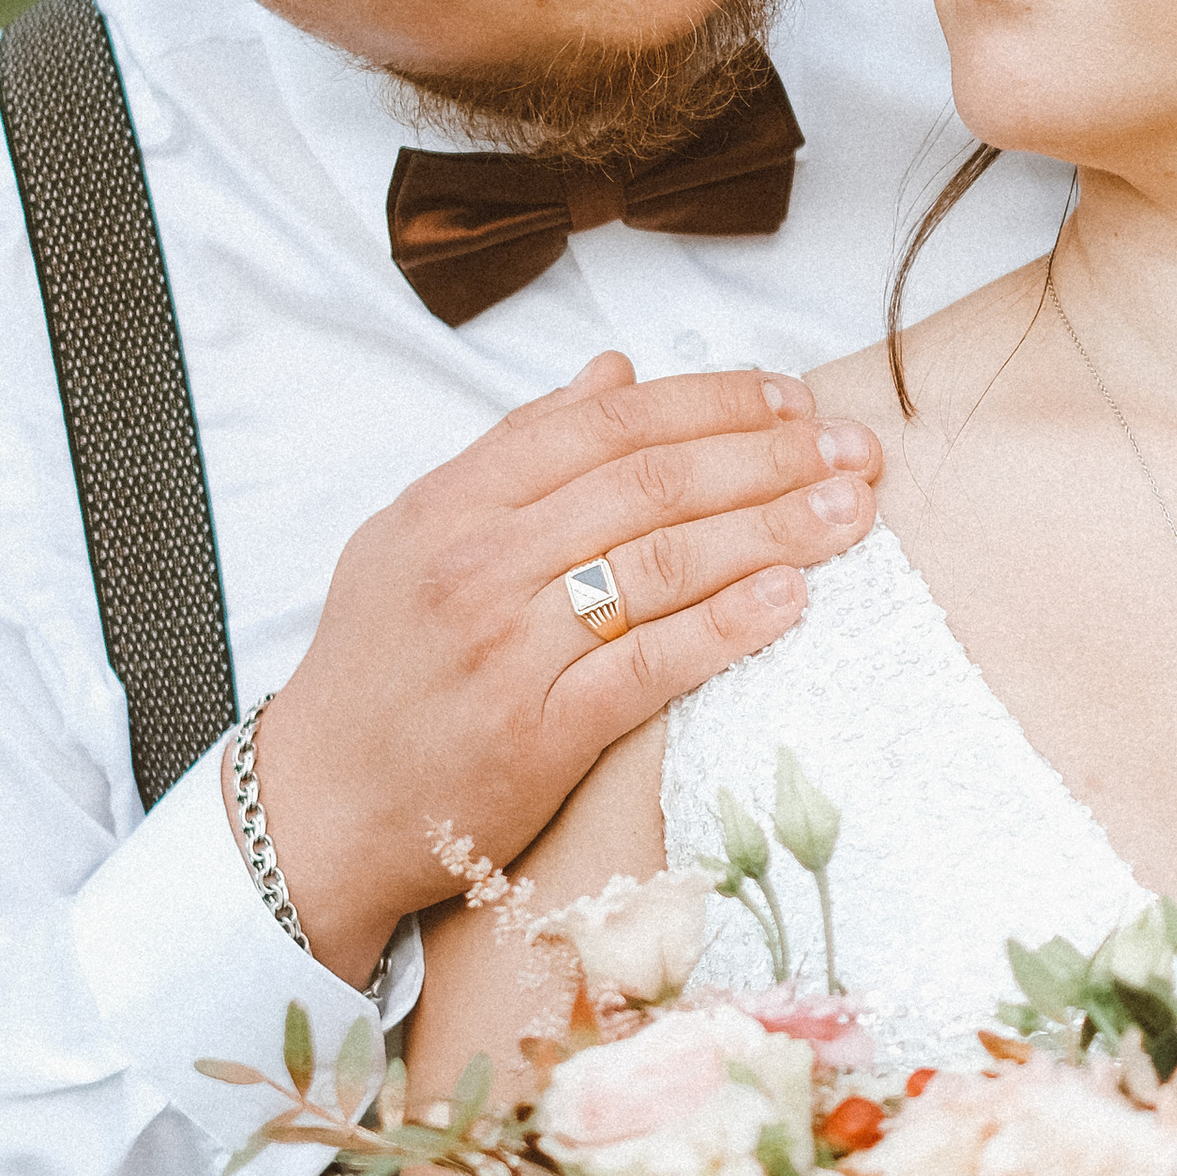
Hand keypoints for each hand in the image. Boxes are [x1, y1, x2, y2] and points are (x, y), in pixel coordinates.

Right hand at [256, 354, 878, 978]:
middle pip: (651, 485)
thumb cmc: (380, 667)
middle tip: (854, 451)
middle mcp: (479, 563)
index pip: (606, 425)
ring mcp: (509, 647)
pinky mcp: (539, 733)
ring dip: (772, 531)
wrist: (323, 803)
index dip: (712, 403)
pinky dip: (727, 626)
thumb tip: (613, 372)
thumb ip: (519, 449)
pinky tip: (791, 599)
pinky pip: (651, 665)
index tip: (792, 400)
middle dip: (769, 459)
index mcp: (455, 502)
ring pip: (663, 565)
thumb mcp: (419, 533)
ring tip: (849, 511)